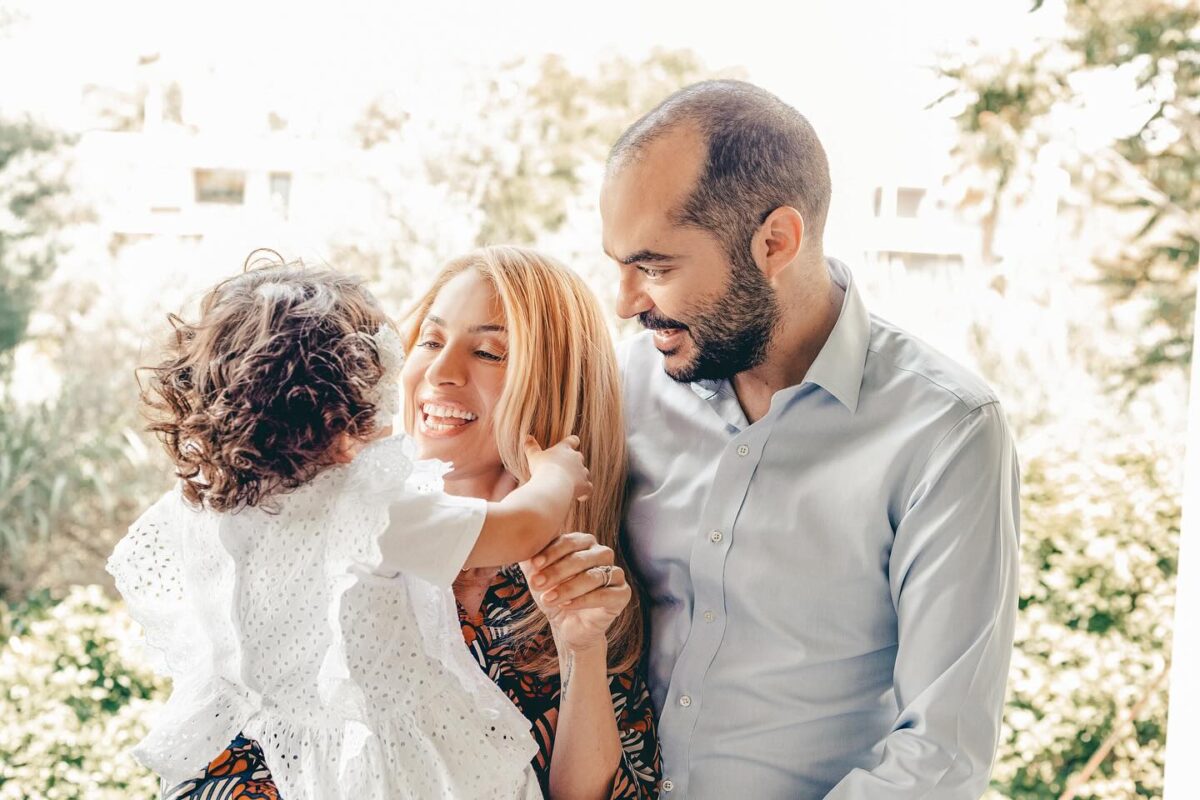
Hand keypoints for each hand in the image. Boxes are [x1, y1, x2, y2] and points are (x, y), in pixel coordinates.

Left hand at [521, 532, 629, 652]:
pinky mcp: (622, 594)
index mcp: (584, 543)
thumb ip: (529, 559)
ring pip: (594, 576)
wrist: (567, 626)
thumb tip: (515, 543)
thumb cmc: (553, 595)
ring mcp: (615, 573)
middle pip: (583, 557)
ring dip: (568, 587)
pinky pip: (606, 594)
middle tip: (537, 583)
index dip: (552, 552)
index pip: (570, 541)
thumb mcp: (538, 576)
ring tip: (547, 599)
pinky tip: (566, 606)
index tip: (534, 565)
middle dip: (558, 570)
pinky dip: (584, 600)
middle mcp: (602, 554)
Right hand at [524, 435, 591, 502]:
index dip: (573, 442)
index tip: (573, 443)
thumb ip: (531, 447)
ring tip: (570, 485)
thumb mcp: (533, 456)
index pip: (572, 440)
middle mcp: (576, 458)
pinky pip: (589, 488)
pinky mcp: (585, 485)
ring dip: (579, 478)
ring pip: (585, 473)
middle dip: (574, 463)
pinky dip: (585, 493)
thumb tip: (527, 437)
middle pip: (579, 457)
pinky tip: (581, 498)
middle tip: (565, 469)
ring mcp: (582, 472)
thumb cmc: (542, 469)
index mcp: (564, 449)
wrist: (552, 485)